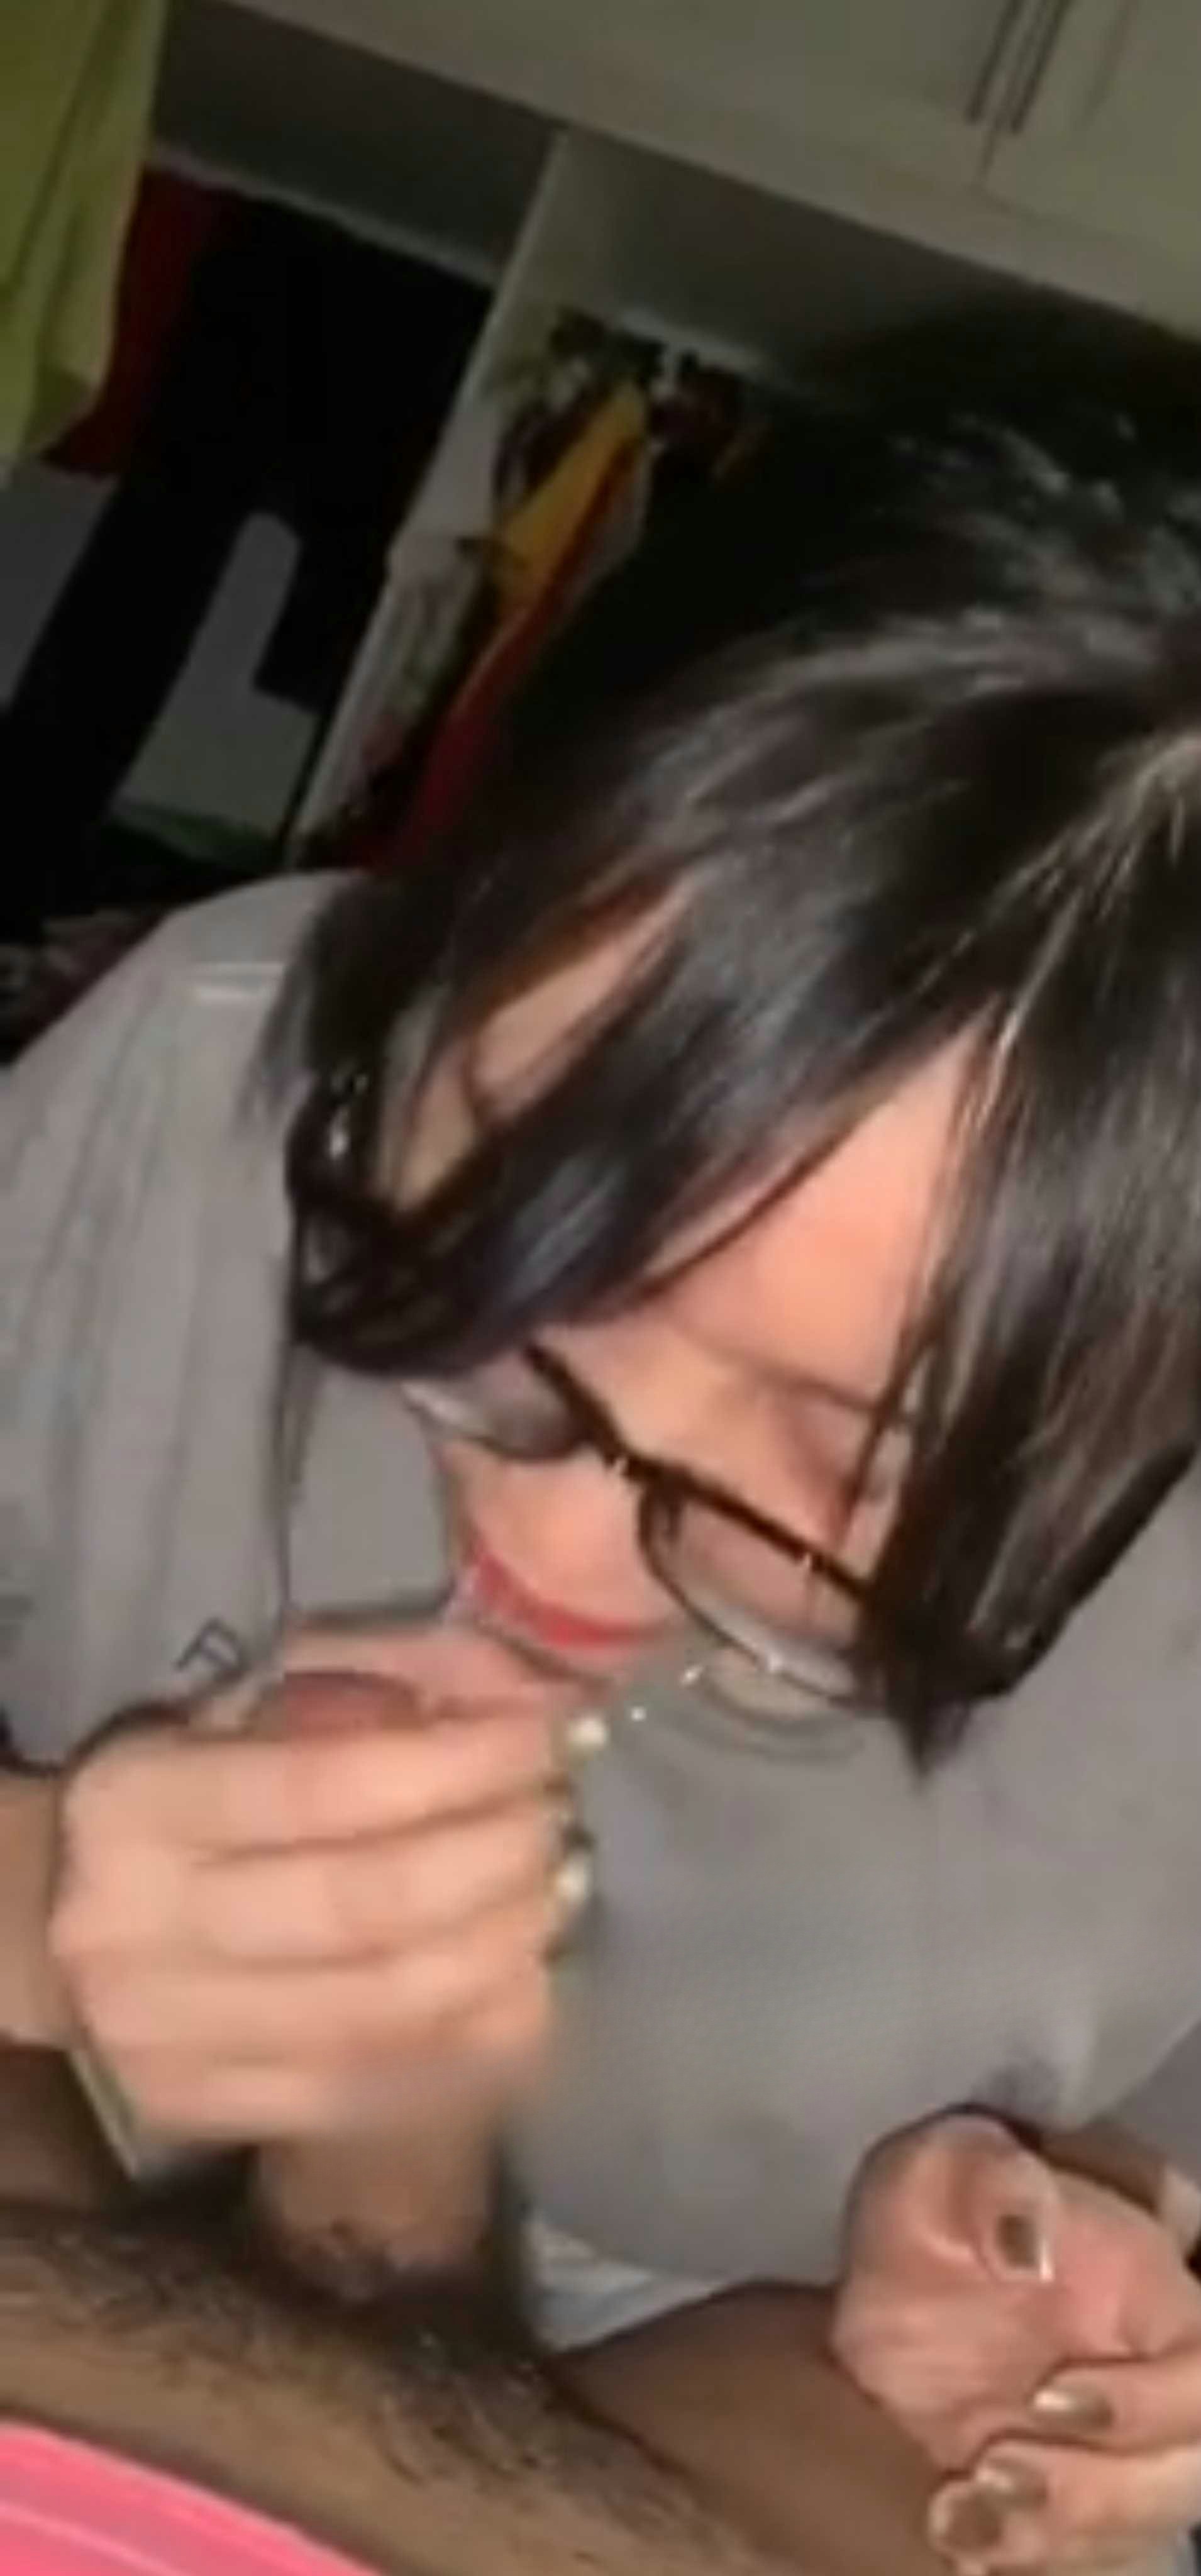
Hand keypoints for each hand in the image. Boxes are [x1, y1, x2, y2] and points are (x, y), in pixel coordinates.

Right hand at [48, 1626, 591, 2142]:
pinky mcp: (203, 2110)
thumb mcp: (269, 1695)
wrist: (71, 1920)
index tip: (547, 1738)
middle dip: (495, 1857)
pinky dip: (474, 2037)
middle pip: (365, 1907)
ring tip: (555, 1891)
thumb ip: (395, 1674)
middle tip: (559, 1820)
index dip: (459, 1763)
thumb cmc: (199, 1781)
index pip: (324, 1787)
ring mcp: (166, 2038)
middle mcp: (138, 1931)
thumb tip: (529, 1693)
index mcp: (141, 1805)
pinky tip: (524, 1981)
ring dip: (502, 1946)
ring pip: (383, 2010)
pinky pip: (375, 2089)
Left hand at [832, 2112, 1200, 2569]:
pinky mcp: (1088, 2500)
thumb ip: (992, 2184)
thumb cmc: (936, 2209)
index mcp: (1148, 2279)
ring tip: (958, 2509)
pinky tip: (959, 2538)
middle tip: (990, 2469)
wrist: (891, 2293)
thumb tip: (1032, 2244)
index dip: (1151, 2404)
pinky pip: (1087, 2554)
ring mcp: (1131, 2441)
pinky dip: (1023, 2554)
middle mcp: (1159, 2368)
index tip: (1046, 2398)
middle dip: (1103, 2489)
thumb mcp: (941, 2168)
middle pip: (1192, 2464)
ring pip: (1147, 2520)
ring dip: (1059, 2531)